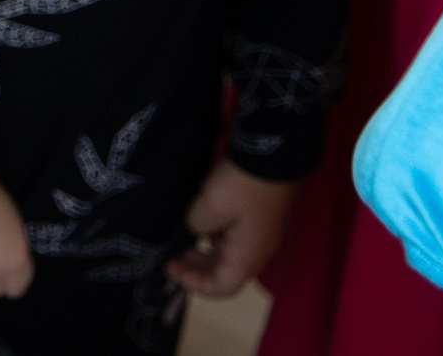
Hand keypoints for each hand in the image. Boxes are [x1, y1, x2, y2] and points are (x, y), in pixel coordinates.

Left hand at [167, 161, 291, 297]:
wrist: (271, 156)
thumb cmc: (242, 185)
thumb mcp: (209, 206)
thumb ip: (196, 225)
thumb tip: (198, 229)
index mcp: (247, 255)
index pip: (223, 287)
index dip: (195, 284)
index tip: (171, 269)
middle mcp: (256, 251)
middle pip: (226, 274)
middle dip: (197, 271)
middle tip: (172, 260)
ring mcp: (259, 235)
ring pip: (229, 257)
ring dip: (206, 255)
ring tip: (183, 245)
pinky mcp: (257, 219)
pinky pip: (234, 241)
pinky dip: (215, 240)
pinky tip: (200, 226)